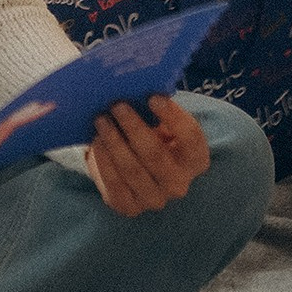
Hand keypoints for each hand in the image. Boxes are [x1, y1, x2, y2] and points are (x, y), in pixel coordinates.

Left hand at [84, 96, 209, 217]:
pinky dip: (103, 160)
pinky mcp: (129, 206)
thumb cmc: (150, 136)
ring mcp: (155, 199)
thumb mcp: (160, 123)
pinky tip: (96, 141)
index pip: (191, 137)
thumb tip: (138, 85)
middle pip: (156, 155)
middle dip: (134, 128)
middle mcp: (179, 183)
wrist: (134, 166)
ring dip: (114, 142)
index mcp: (195, 159)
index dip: (173, 117)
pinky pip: (114, 183)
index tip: (153, 97)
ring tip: (101, 120)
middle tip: (117, 105)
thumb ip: (156, 110)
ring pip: (132, 169)